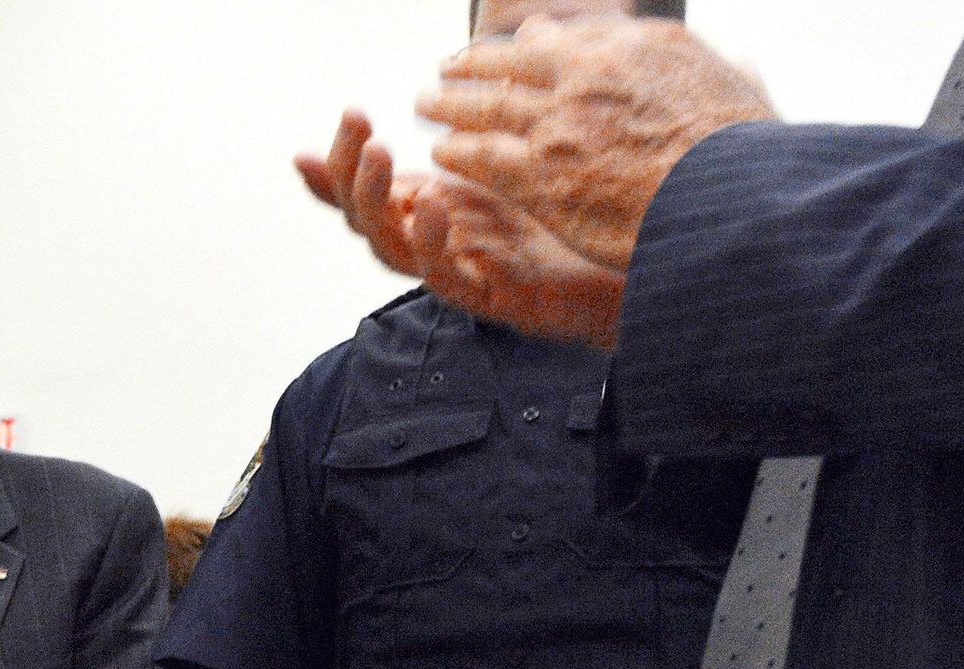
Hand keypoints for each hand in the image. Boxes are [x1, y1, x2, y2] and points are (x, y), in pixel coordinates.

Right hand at [297, 109, 626, 346]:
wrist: (623, 267)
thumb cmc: (565, 211)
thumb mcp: (511, 155)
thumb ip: (476, 126)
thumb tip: (452, 76)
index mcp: (431, 208)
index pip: (366, 190)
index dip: (340, 161)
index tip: (346, 114)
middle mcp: (434, 241)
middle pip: (366, 218)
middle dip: (350, 170)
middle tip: (360, 122)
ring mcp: (458, 270)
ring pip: (392, 250)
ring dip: (376, 202)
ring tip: (379, 154)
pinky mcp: (490, 297)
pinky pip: (445, 279)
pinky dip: (431, 246)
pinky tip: (434, 204)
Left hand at [417, 15, 774, 272]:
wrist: (729, 203)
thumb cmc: (745, 159)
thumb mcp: (745, 93)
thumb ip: (727, 72)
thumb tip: (742, 61)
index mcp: (636, 47)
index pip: (566, 35)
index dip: (532, 42)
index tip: (518, 44)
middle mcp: (589, 74)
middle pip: (513, 61)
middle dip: (475, 65)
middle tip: (448, 69)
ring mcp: (559, 124)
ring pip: (487, 106)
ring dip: (451, 104)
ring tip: (427, 104)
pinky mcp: (540, 176)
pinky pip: (482, 157)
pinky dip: (458, 152)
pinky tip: (441, 153)